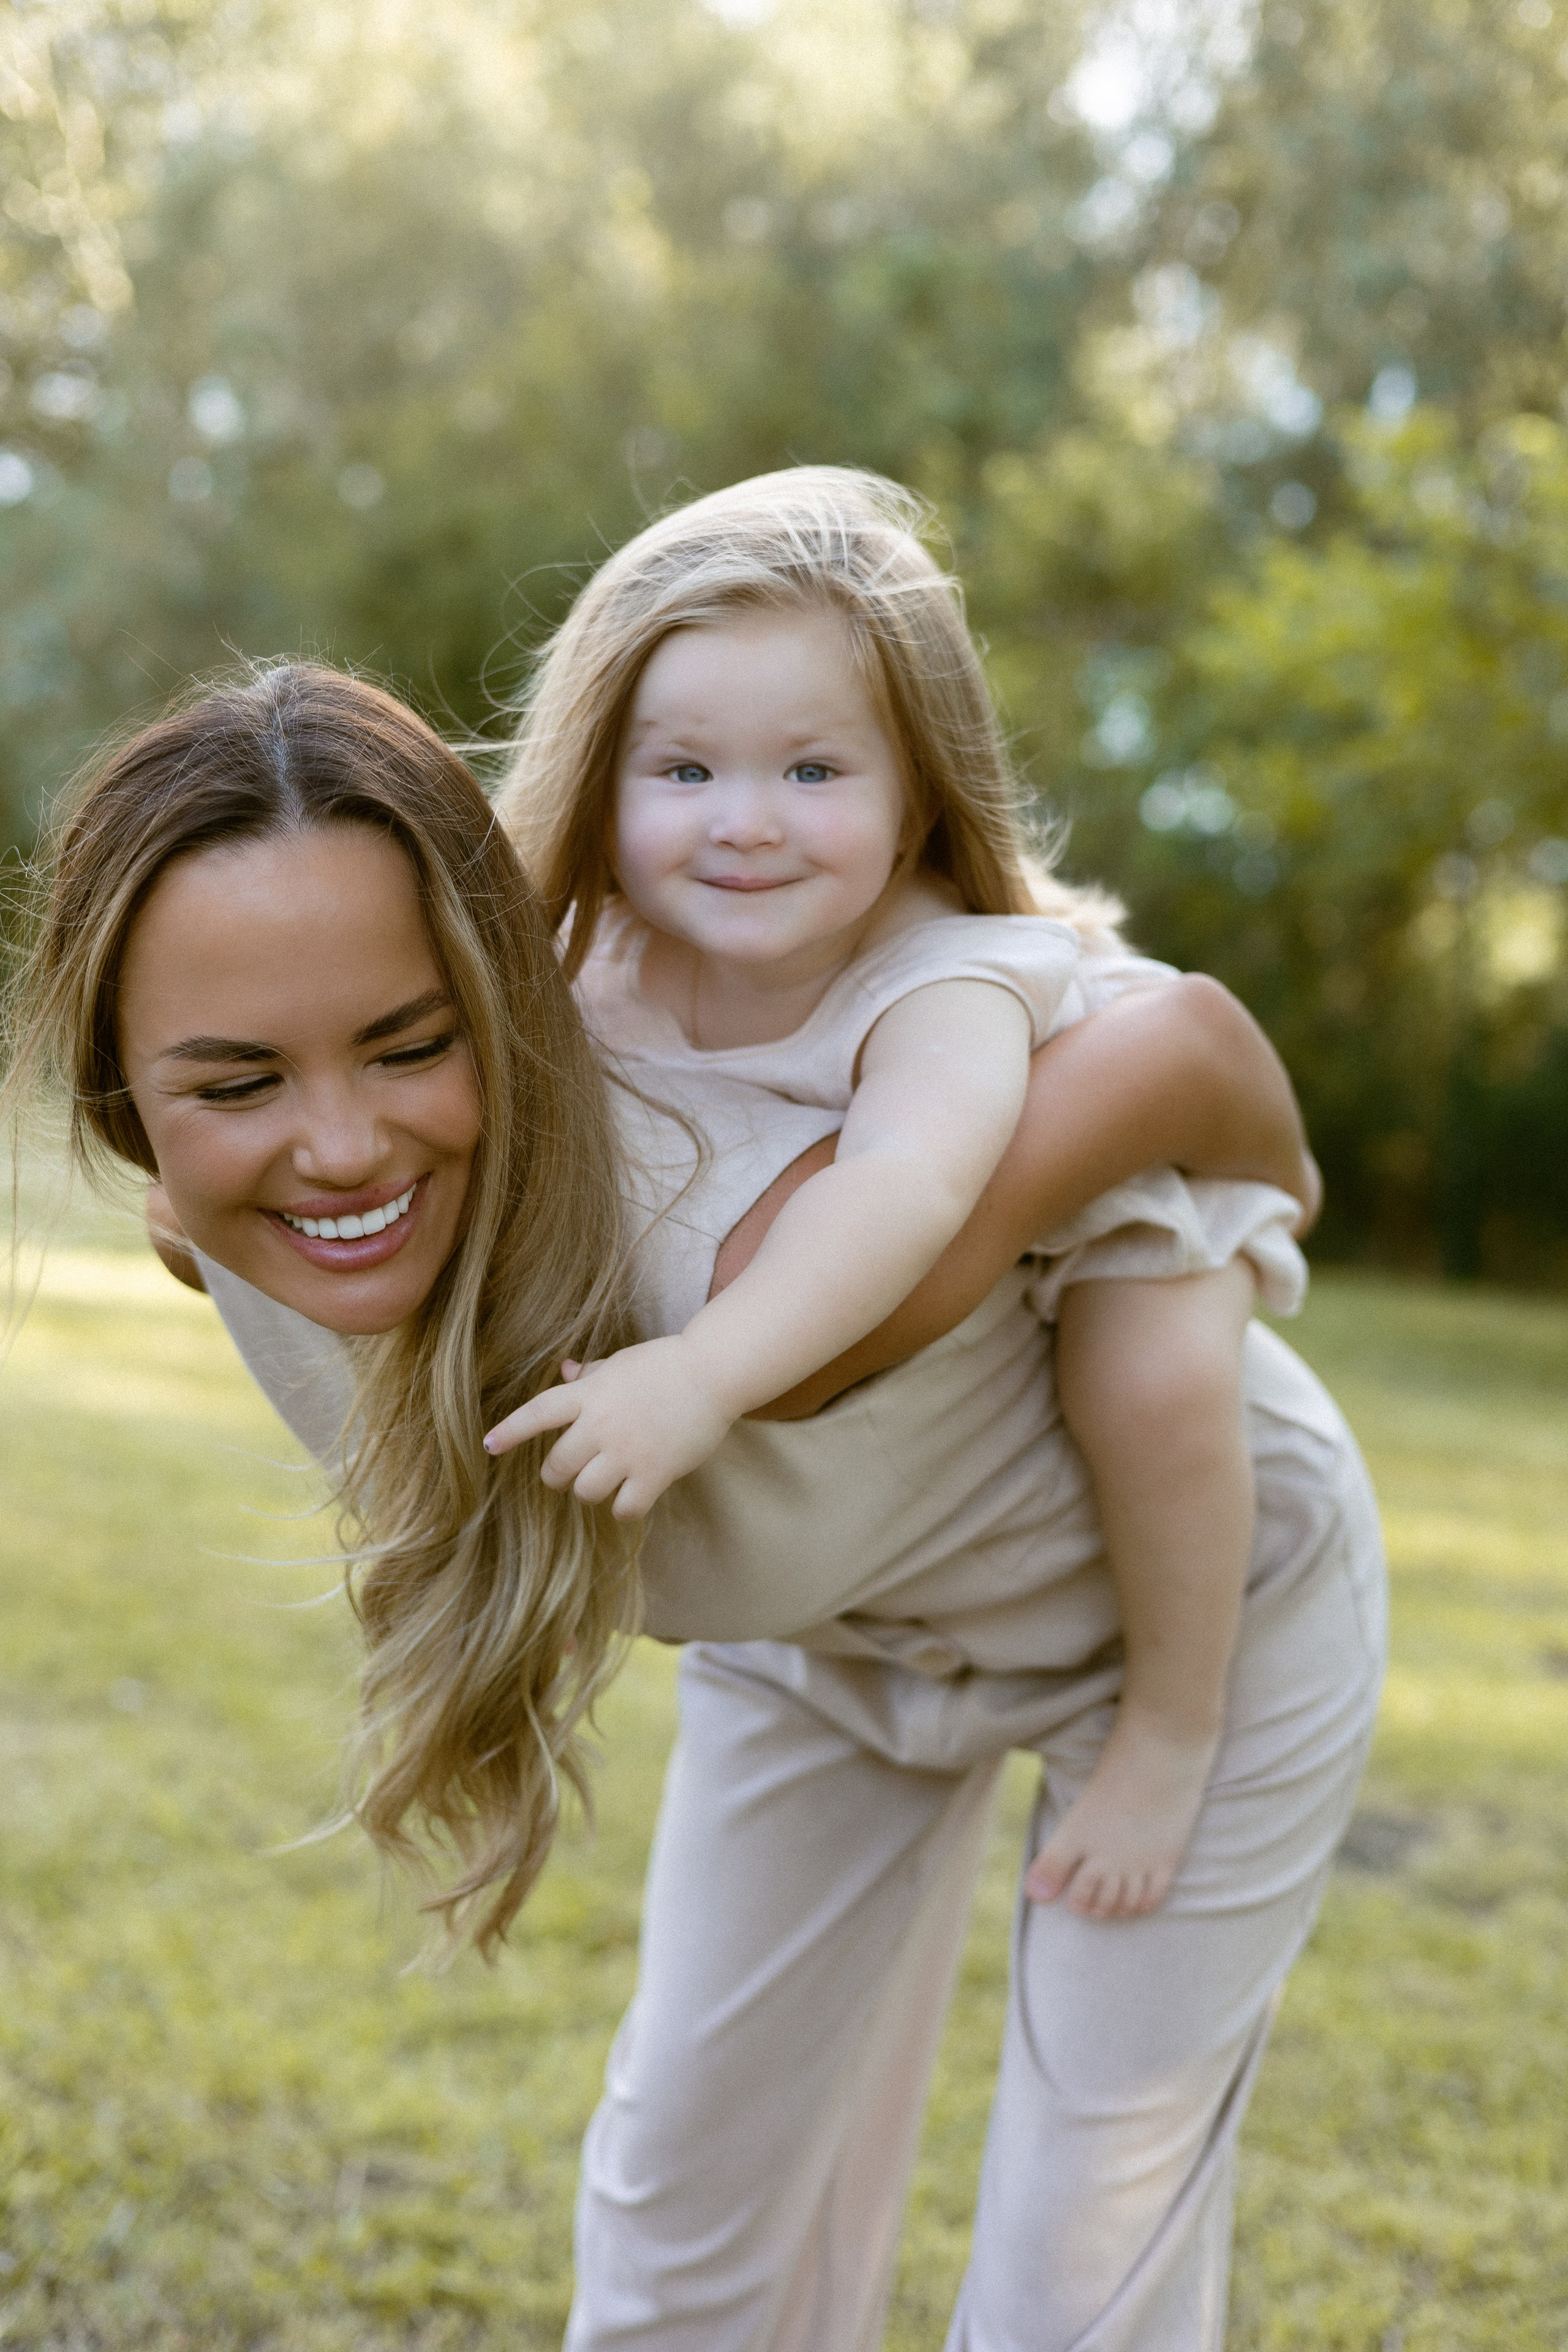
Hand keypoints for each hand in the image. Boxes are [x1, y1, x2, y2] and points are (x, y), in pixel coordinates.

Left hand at [482, 1337, 735, 1518]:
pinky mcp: (654, 1473)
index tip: (489, 1446)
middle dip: (557, 1474)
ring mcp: (627, 1451)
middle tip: (567, 1474)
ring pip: (585, 1492)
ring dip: (590, 1491)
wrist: (714, 1372)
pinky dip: (623, 1508)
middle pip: (557, 1466)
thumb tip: (566, 1371)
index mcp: (589, 1394)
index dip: (510, 1432)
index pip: (537, 1414)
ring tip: (605, 1483)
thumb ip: (590, 1375)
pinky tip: (632, 1498)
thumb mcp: (622, 1362)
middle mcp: (601, 1424)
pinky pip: (624, 1508)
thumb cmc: (667, 1364)